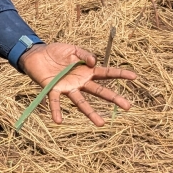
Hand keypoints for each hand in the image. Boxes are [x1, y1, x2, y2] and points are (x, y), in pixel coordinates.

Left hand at [17, 42, 136, 125]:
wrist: (38, 54)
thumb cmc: (57, 52)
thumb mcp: (73, 49)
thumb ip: (85, 55)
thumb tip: (94, 63)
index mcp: (87, 71)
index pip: (107, 73)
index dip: (120, 74)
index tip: (135, 77)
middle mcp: (80, 82)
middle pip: (99, 91)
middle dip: (114, 98)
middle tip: (128, 107)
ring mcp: (68, 87)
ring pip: (81, 102)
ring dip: (90, 113)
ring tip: (101, 124)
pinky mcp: (53, 89)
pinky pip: (55, 101)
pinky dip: (56, 110)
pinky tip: (58, 121)